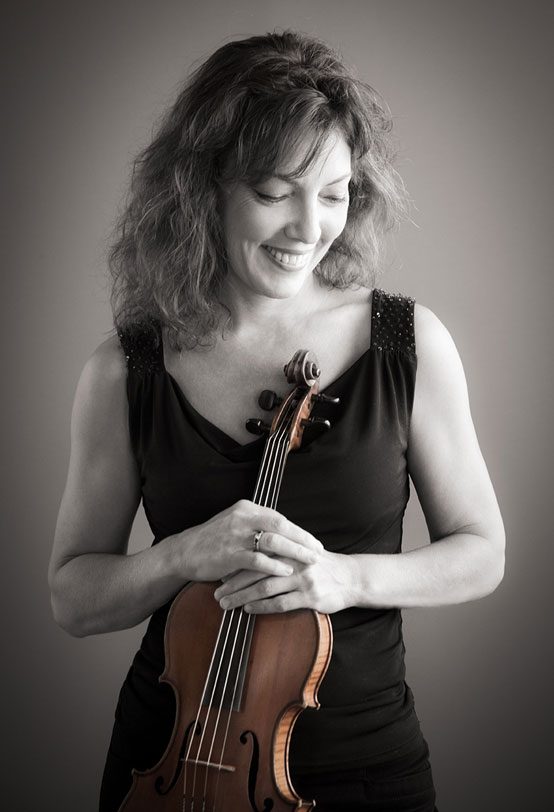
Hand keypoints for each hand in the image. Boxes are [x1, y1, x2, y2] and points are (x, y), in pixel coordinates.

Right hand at [179, 499, 323, 582]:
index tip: (314, 541)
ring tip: (309, 561)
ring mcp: (235, 536)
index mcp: (246, 509)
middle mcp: (242, 518)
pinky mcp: (229, 554)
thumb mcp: (235, 524)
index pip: (279, 517)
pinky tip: (286, 571)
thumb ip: (257, 526)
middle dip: (302, 539)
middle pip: (280, 525)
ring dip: (294, 551)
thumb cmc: (212, 541)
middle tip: (318, 551)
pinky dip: (274, 565)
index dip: (299, 530)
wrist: (184, 552)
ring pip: (272, 540)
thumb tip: (284, 536)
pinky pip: (257, 559)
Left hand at [214, 549, 356, 614]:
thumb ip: (280, 551)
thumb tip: (251, 556)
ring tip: (227, 604)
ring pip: (265, 587)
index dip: (236, 563)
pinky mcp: (310, 596)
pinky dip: (262, 607)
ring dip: (242, 597)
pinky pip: (281, 603)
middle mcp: (294, 560)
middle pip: (256, 570)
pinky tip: (249, 610)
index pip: (256, 552)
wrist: (352, 577)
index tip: (219, 572)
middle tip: (216, 592)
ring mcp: (302, 578)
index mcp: (290, 546)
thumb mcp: (301, 552)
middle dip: (233, 582)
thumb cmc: (322, 566)